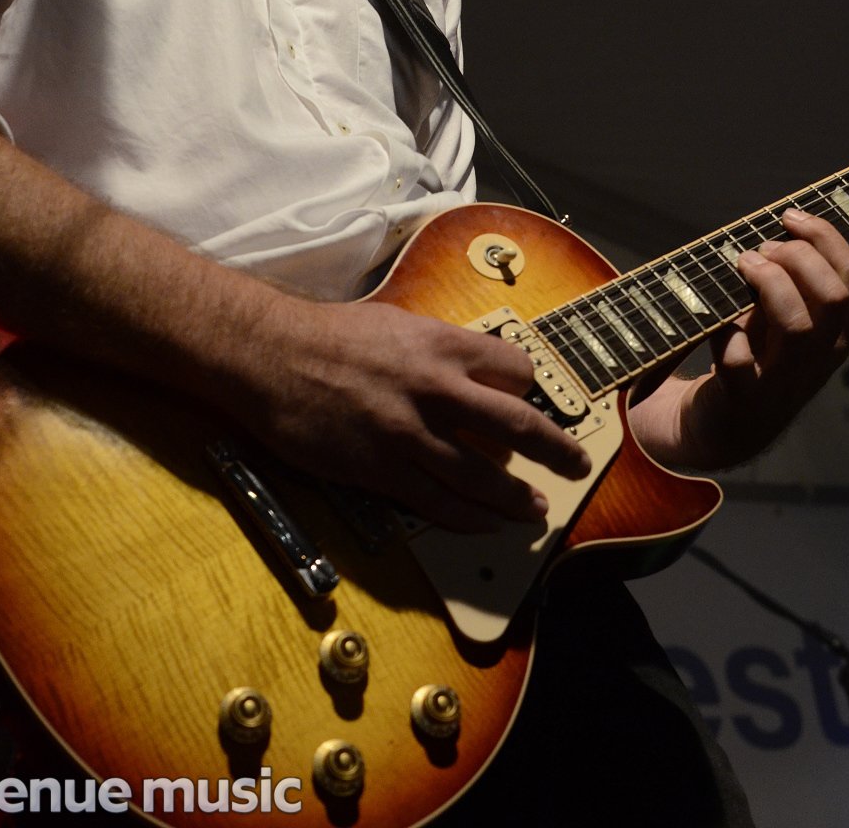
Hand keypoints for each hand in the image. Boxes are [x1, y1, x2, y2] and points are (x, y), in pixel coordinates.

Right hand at [232, 296, 591, 531]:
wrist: (272, 357)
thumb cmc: (328, 335)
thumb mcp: (396, 323)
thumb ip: (436, 348)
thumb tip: (464, 369)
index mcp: (441, 345)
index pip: (513, 368)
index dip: (527, 385)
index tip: (529, 399)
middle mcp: (436, 388)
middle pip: (517, 425)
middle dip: (555, 449)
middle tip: (576, 464)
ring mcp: (411, 434)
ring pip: (483, 476)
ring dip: (517, 497)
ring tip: (537, 509)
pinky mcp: (383, 469)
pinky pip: (439, 503)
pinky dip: (470, 518)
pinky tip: (486, 524)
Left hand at [636, 208, 848, 468]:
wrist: (722, 427)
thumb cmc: (750, 356)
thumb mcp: (776, 316)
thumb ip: (785, 280)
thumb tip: (780, 224)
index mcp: (832, 332)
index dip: (824, 237)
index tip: (789, 216)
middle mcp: (818, 358)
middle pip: (833, 297)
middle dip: (797, 257)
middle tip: (761, 249)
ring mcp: (783, 382)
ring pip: (798, 327)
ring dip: (769, 284)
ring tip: (741, 266)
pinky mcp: (742, 400)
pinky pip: (737, 362)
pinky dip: (724, 332)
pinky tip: (715, 321)